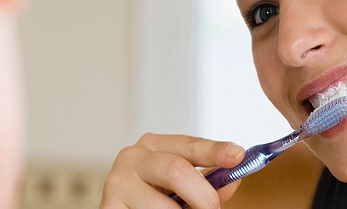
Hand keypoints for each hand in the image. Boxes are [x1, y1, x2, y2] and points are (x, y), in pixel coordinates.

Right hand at [100, 133, 245, 207]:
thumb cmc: (153, 200)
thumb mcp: (182, 189)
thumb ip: (207, 183)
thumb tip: (233, 181)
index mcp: (154, 146)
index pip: (189, 144)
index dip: (214, 150)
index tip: (237, 155)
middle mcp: (132, 157)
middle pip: (176, 170)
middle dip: (203, 196)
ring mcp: (117, 182)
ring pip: (166, 207)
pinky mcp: (109, 207)